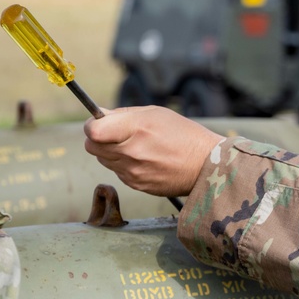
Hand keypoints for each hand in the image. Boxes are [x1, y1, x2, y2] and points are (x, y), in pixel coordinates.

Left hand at [83, 106, 222, 196]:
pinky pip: (118, 172)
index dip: (93, 125)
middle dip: (98, 139)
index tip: (99, 123)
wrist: (206, 165)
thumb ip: (124, 114)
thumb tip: (100, 116)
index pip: (93, 131)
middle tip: (114, 134)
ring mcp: (133, 171)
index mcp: (137, 128)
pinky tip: (143, 160)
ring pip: (103, 160)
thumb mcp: (156, 113)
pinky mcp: (137, 185)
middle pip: (92, 146)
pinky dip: (124, 165)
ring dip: (111, 152)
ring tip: (135, 147)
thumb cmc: (184, 134)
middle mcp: (132, 152)